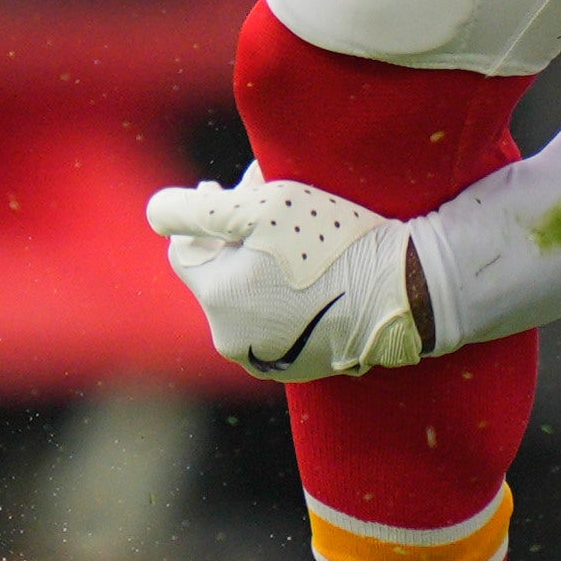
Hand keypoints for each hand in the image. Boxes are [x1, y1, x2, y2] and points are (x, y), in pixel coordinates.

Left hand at [148, 171, 432, 379]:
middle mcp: (233, 340)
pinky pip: (274, 323)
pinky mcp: (299, 369)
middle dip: (233, 242)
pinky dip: (282, 298)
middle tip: (269, 210)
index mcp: (217, 300)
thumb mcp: (259, 207)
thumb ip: (195, 211)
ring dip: (257, 271)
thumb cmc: (331, 240)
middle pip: (217, 276)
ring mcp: (267, 360)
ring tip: (295, 242)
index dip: (203, 217)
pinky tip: (313, 275)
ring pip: (245, 300)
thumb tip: (155, 213)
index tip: (227, 191)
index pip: (184, 250)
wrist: (405, 289)